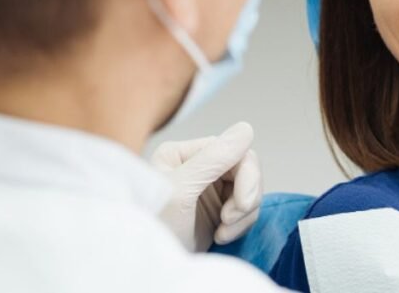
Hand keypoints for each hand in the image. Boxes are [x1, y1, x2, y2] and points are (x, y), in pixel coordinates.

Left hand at [150, 122, 262, 251]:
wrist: (148, 269)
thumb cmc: (153, 228)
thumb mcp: (180, 191)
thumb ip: (213, 158)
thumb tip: (246, 128)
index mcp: (183, 154)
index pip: (234, 151)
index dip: (246, 176)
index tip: (241, 205)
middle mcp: (198, 167)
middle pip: (246, 169)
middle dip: (245, 198)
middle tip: (230, 221)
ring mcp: (208, 190)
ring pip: (250, 190)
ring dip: (244, 215)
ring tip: (223, 233)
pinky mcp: (217, 211)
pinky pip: (247, 209)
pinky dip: (241, 225)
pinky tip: (221, 236)